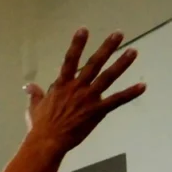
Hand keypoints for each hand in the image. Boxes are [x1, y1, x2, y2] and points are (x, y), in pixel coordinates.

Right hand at [24, 30, 144, 152]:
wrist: (47, 141)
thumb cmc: (40, 126)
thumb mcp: (34, 107)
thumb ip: (35, 94)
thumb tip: (28, 86)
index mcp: (62, 85)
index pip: (70, 60)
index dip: (77, 44)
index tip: (83, 29)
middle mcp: (77, 87)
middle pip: (94, 63)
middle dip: (107, 48)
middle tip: (118, 34)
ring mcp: (88, 98)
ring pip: (108, 77)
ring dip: (121, 63)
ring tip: (133, 51)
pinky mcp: (97, 111)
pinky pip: (116, 100)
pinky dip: (130, 93)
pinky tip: (142, 86)